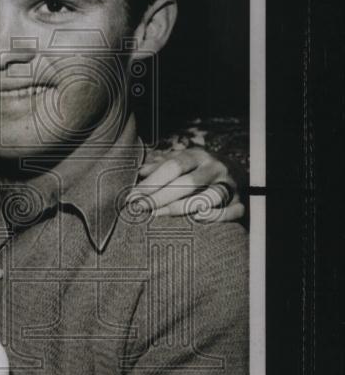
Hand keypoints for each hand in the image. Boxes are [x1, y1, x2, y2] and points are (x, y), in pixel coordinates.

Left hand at [127, 147, 244, 221]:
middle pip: (187, 183)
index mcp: (198, 156)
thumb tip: (140, 172)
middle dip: (160, 197)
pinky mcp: (241, 204)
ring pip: (208, 198)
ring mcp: (230, 186)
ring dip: (181, 208)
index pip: (173, 166)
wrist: (239, 176)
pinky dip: (213, 217)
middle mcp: (215, 168)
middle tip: (140, 208)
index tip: (132, 196)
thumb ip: (161, 167)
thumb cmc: (199, 171)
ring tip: (158, 214)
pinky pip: (229, 213)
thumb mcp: (182, 163)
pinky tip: (195, 219)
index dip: (152, 182)